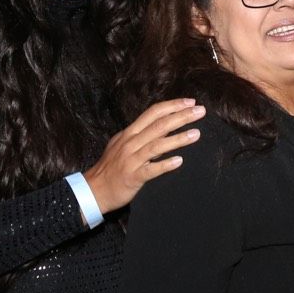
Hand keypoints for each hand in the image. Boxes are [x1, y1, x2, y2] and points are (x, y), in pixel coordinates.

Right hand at [83, 98, 203, 213]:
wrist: (93, 190)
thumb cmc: (111, 167)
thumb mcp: (122, 144)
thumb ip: (141, 134)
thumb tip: (163, 125)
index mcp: (130, 133)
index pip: (153, 113)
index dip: (172, 106)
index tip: (190, 102)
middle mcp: (130, 143)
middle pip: (159, 125)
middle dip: (181, 116)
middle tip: (200, 111)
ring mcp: (131, 159)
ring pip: (157, 145)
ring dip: (178, 139)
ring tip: (196, 134)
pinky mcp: (133, 177)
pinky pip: (151, 170)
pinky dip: (165, 165)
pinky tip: (179, 161)